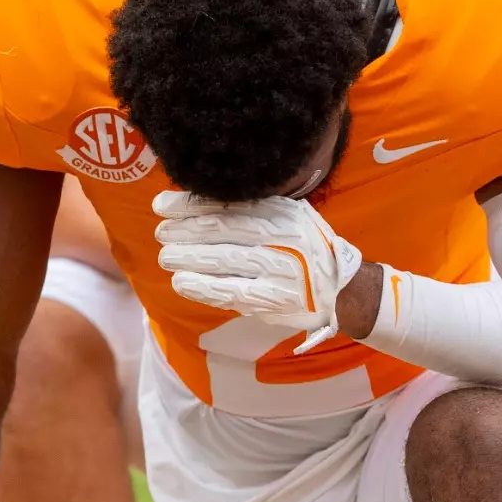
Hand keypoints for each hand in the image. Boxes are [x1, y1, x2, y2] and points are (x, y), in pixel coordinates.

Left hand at [153, 192, 363, 351]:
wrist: (340, 289)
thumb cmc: (303, 248)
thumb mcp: (286, 218)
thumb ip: (250, 209)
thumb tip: (193, 201)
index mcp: (283, 211)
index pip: (230, 203)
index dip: (191, 203)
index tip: (162, 204)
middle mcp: (283, 236)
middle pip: (225, 228)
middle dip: (185, 229)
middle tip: (160, 232)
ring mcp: (281, 268)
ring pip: (226, 259)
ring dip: (189, 257)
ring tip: (165, 255)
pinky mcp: (275, 299)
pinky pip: (233, 291)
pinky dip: (204, 287)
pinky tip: (181, 282)